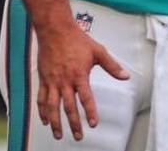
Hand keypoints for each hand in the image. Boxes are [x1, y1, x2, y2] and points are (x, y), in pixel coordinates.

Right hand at [34, 23, 128, 140]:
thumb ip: (112, 66)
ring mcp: (52, 81)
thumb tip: (126, 76)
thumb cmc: (77, 40)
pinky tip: (45, 120)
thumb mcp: (99, 51)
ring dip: (55, 122)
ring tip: (58, 135)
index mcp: (79, 75)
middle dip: (73, 123)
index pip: (86, 98)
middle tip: (78, 136)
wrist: (55, 30)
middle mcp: (64, 81)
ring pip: (52, 107)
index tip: (92, 124)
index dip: (90, 112)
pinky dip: (42, 111)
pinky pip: (41, 99)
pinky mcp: (43, 79)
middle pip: (68, 107)